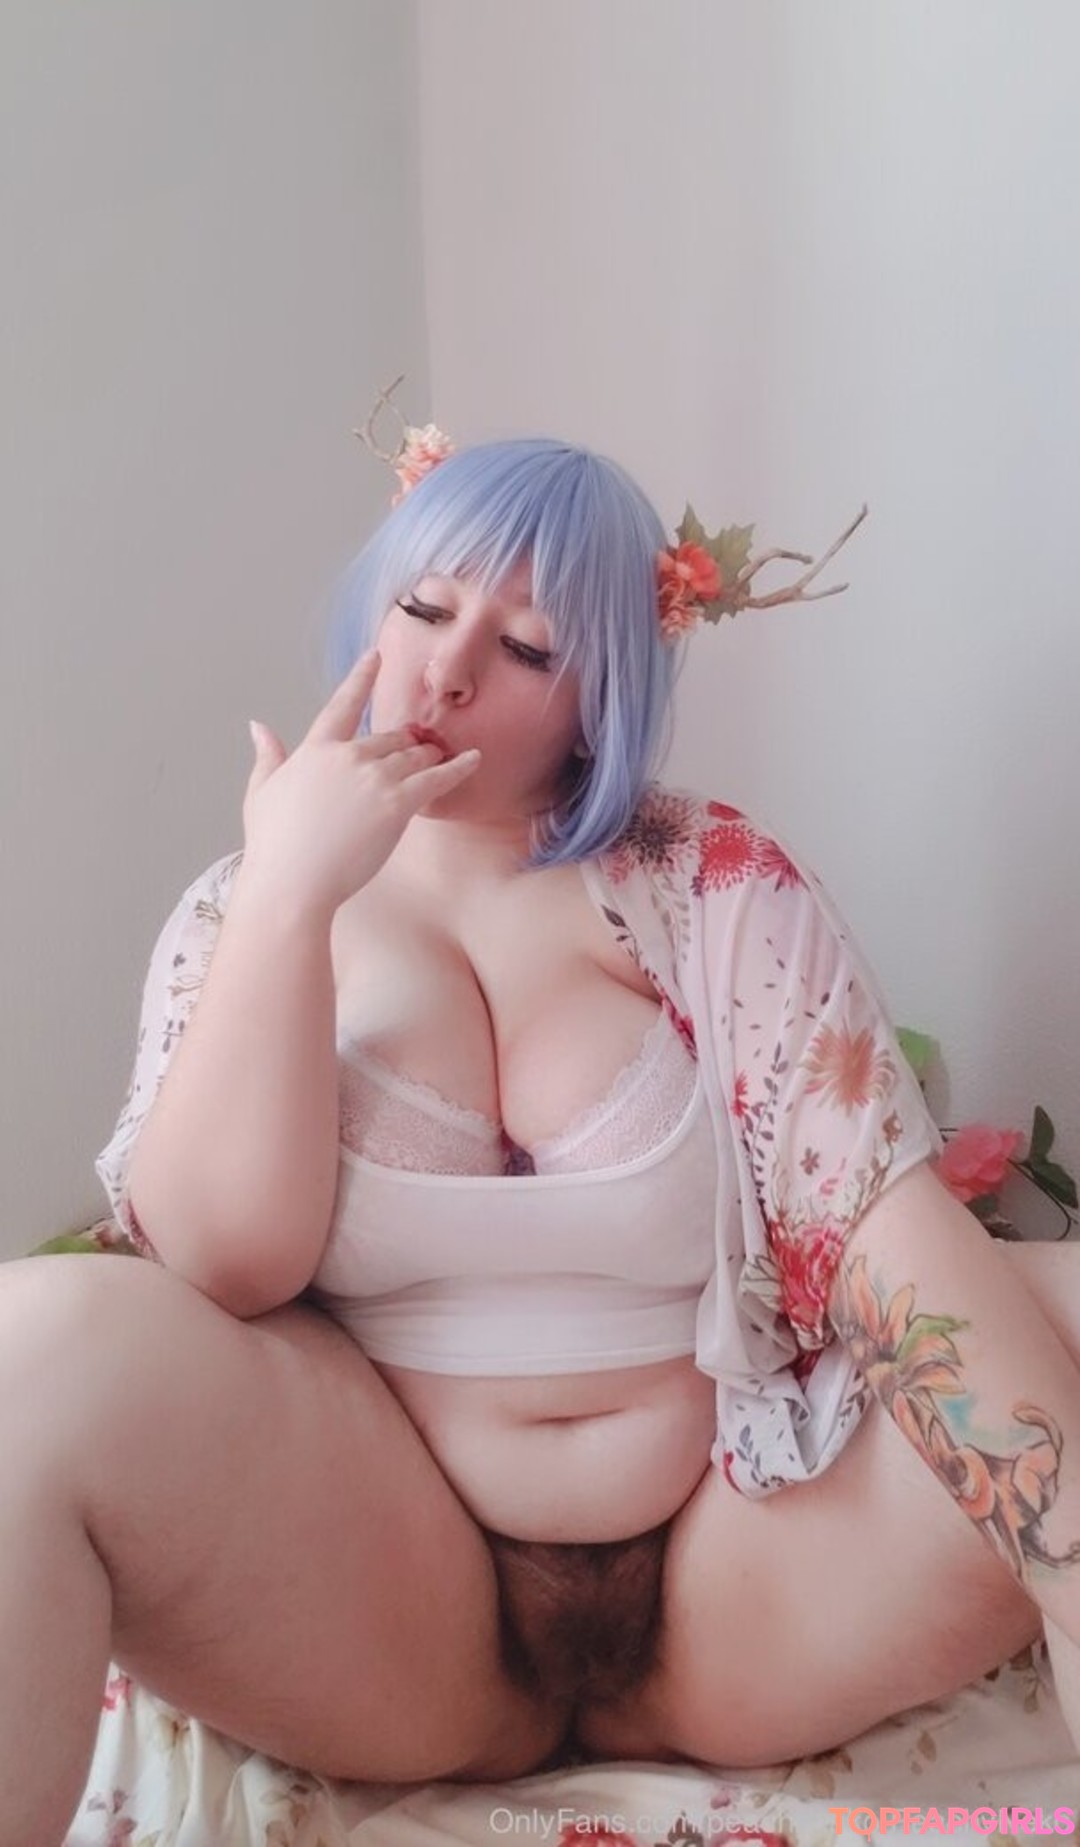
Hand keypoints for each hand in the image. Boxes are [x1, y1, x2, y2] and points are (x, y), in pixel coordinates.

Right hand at [239, 650, 479, 917]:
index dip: (361, 678)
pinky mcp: (397, 802)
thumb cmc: (274, 845)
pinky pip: (437, 778)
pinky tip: (474, 760)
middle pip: (388, 738)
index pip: (343, 704)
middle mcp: (348, 755)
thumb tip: (258, 727)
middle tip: (420, 748)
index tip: (376, 656)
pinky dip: (458, 768)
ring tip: (444, 756)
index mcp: (315, 750)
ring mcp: (374, 777)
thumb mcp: (261, 792)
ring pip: (414, 756)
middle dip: (406, 743)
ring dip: (430, 756)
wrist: (292, 882)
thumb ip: (267, 756)